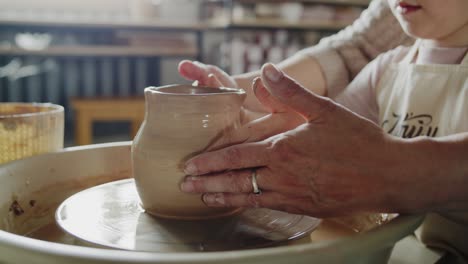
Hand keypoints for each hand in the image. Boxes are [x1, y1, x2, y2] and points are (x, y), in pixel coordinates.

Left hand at [180, 63, 415, 216]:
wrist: (387, 175)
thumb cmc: (358, 142)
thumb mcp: (324, 110)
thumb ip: (290, 93)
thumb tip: (266, 72)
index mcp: (283, 149)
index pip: (236, 155)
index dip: (210, 161)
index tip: (190, 164)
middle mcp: (282, 175)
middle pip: (235, 179)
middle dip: (207, 182)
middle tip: (184, 184)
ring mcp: (291, 195)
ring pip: (248, 196)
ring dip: (222, 196)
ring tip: (202, 198)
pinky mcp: (303, 208)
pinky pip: (267, 206)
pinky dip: (248, 205)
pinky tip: (240, 204)